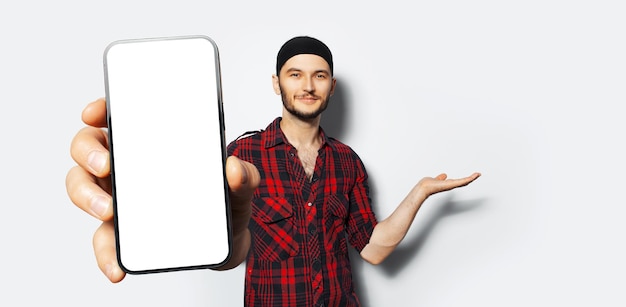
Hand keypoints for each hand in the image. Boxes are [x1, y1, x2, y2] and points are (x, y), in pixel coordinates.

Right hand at [65, 98, 258, 281]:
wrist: (226, 243)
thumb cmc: (223, 202)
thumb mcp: (240, 187)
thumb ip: (245, 177)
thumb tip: (234, 169)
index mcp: (151, 145)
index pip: (118, 118)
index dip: (100, 110)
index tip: (94, 113)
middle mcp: (129, 167)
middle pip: (87, 148)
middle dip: (89, 153)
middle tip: (107, 166)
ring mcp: (121, 199)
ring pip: (82, 188)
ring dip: (87, 197)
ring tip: (109, 211)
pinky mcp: (123, 233)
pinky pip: (104, 240)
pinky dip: (105, 255)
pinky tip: (117, 267)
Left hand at [416, 172, 480, 199]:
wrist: (424, 188)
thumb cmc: (427, 185)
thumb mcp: (436, 179)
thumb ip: (440, 178)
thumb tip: (444, 175)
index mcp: (448, 184)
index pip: (458, 182)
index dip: (465, 179)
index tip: (471, 176)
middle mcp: (451, 185)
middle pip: (463, 182)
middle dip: (471, 179)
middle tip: (478, 175)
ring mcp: (452, 185)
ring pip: (465, 182)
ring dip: (472, 178)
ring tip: (478, 174)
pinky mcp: (452, 184)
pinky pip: (463, 181)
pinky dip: (469, 178)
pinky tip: (474, 175)